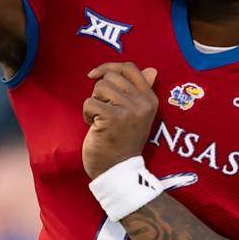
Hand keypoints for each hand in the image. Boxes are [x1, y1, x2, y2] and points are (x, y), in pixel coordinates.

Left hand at [82, 62, 158, 179]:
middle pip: (110, 77)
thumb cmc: (123, 142)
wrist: (117, 171)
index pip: (130, 69)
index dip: (109, 67)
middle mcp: (143, 103)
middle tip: (103, 111)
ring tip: (101, 120)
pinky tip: (95, 127)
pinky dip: (87, 114)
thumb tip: (151, 70)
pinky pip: (90, 102)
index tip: (94, 75)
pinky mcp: (113, 118)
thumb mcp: (138, 116)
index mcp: (150, 100)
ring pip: (99, 87)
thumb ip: (141, 91)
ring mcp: (129, 110)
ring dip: (94, 103)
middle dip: (99, 92)